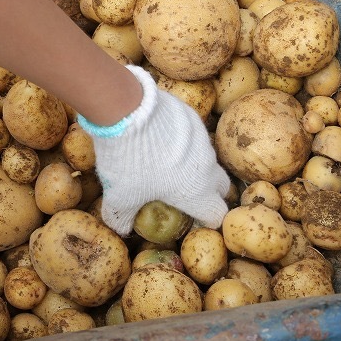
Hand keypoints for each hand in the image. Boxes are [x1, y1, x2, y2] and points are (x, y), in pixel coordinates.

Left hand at [77, 65, 232, 235]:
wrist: (128, 112)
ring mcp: (203, 140)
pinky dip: (183, 141)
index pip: (217, 215)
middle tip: (184, 192)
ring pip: (207, 158)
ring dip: (194, 164)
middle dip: (209, 192)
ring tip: (165, 161)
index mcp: (196, 193)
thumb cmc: (129, 162)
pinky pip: (194, 135)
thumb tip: (122, 228)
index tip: (192, 219)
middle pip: (221, 186)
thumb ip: (121, 218)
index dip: (207, 220)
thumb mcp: (119, 198)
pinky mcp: (194, 117)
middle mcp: (207, 167)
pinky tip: (159, 138)